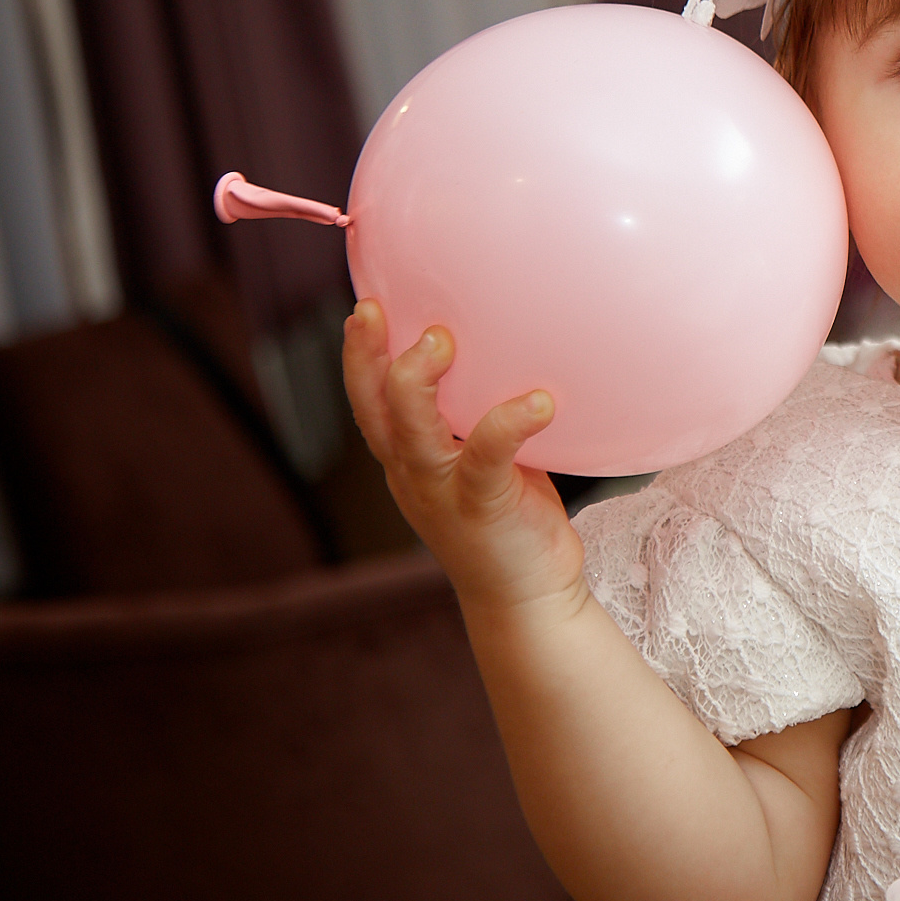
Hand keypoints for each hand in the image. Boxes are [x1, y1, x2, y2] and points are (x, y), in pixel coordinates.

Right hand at [343, 300, 583, 614]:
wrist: (527, 595)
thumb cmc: (513, 517)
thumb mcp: (489, 459)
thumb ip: (484, 416)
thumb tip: (517, 349)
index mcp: (409, 459)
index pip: (370, 401)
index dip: (359, 356)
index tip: (367, 304)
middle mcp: (413, 474)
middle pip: (372, 410)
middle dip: (365, 358)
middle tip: (375, 309)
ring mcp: (442, 493)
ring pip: (411, 433)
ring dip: (416, 384)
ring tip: (440, 341)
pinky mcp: (481, 509)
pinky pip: (487, 458)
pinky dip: (508, 424)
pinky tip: (540, 402)